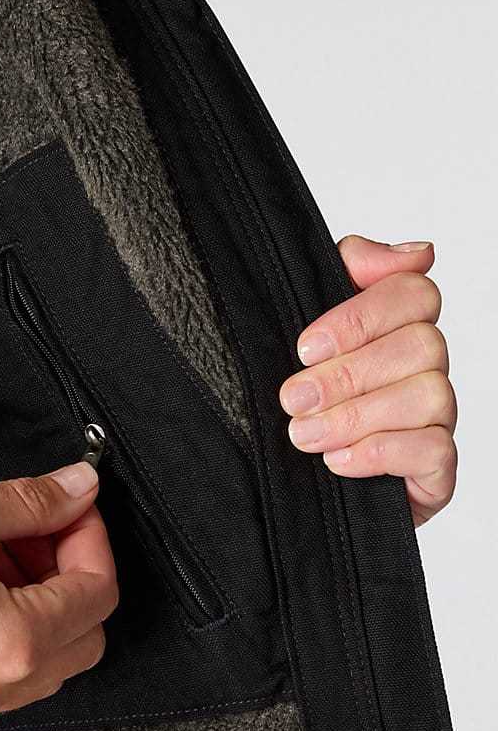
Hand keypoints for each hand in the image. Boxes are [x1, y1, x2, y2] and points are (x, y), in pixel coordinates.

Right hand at [0, 462, 117, 729]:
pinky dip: (8, 629)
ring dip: (42, 601)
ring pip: (46, 660)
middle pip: (84, 635)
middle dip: (73, 573)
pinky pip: (1, 675)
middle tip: (39, 529)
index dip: (93, 538)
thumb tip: (81, 487)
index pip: (98, 593)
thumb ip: (29, 502)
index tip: (72, 506)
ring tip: (0, 551)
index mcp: (9, 641)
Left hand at [279, 235, 457, 525]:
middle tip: (293, 399)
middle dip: (347, 375)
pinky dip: (382, 452)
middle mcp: (426, 366)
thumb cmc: (306, 400)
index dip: (362, 316)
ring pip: (430, 395)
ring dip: (357, 416)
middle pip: (422, 345)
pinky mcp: (438, 467)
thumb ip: (346, 275)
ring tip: (304, 435)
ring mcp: (437, 417)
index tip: (306, 347)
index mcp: (398, 327)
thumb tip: (414, 252)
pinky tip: (338, 461)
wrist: (295, 479)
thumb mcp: (307, 333)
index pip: (413, 293)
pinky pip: (436, 450)